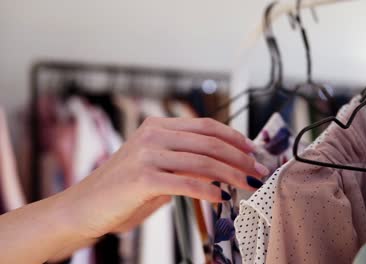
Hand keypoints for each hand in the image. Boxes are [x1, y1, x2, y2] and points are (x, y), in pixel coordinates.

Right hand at [59, 117, 268, 240]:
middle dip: (240, 157)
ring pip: (203, 161)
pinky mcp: (143, 178)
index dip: (233, 137)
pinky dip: (208, 190)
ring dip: (232, 174)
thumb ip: (186, 162)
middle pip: (209, 142)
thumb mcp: (158, 167)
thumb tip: (223, 166)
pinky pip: (186, 182)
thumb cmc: (124, 189)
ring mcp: (147, 155)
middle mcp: (152, 135)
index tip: (252, 149)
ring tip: (248, 184)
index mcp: (157, 126)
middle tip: (258, 169)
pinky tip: (221, 197)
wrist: (86, 206)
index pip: (205, 126)